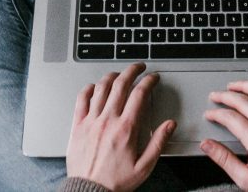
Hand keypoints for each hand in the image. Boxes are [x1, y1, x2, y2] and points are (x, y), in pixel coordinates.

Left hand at [66, 63, 175, 191]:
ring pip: (101, 87)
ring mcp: (91, 121)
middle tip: (139, 67)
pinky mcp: (77, 126)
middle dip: (132, 70)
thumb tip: (169, 125)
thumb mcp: (144, 166)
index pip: (139, 94)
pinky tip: (94, 87)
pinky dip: (88, 88)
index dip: (149, 81)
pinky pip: (81, 99)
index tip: (153, 78)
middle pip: (121, 84)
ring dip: (112, 76)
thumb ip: (158, 143)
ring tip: (119, 74)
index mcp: (126, 128)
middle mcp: (108, 120)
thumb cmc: (115, 182)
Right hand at [201, 80, 247, 191]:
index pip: (231, 118)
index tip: (210, 114)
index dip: (216, 113)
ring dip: (247, 85)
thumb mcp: (244, 178)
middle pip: (244, 101)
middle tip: (216, 96)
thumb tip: (207, 145)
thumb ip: (223, 159)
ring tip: (235, 85)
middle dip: (226, 96)